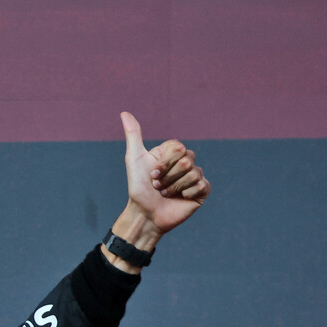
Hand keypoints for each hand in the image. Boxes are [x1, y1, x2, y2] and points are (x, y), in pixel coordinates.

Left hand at [121, 111, 209, 236]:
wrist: (145, 214)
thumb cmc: (138, 188)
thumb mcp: (134, 160)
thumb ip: (133, 135)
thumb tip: (124, 112)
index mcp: (171, 153)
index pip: (178, 147)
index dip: (164, 162)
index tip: (152, 173)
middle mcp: (185, 163)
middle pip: (187, 159)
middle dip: (168, 176)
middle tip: (158, 186)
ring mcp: (194, 177)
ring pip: (194, 173)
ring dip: (174, 186)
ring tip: (165, 194)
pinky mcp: (201, 191)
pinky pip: (202, 185)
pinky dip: (187, 193)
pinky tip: (180, 199)